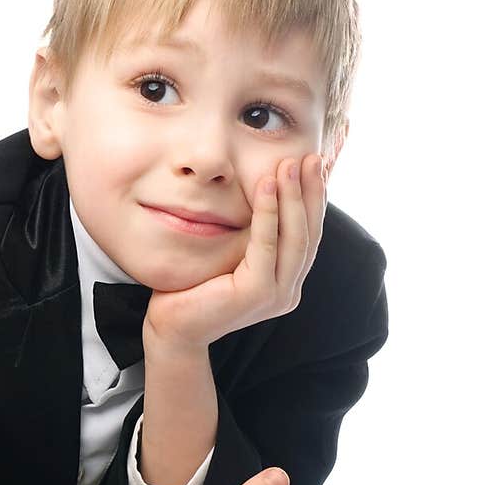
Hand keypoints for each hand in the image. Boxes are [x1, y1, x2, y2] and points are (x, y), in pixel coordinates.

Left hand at [143, 152, 326, 354]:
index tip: (312, 163)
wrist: (171, 328)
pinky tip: (264, 185)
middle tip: (310, 156)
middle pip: (309, 233)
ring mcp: (276, 295)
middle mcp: (288, 290)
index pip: (308, 233)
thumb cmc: (195, 287)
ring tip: (289, 164)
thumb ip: (251, 233)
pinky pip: (266, 246)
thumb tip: (262, 188)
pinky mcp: (257, 295)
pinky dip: (268, 214)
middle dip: (311, 192)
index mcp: (286, 280)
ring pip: (294, 238)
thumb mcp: (230, 253)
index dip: (313, 197)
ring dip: (292, 197)